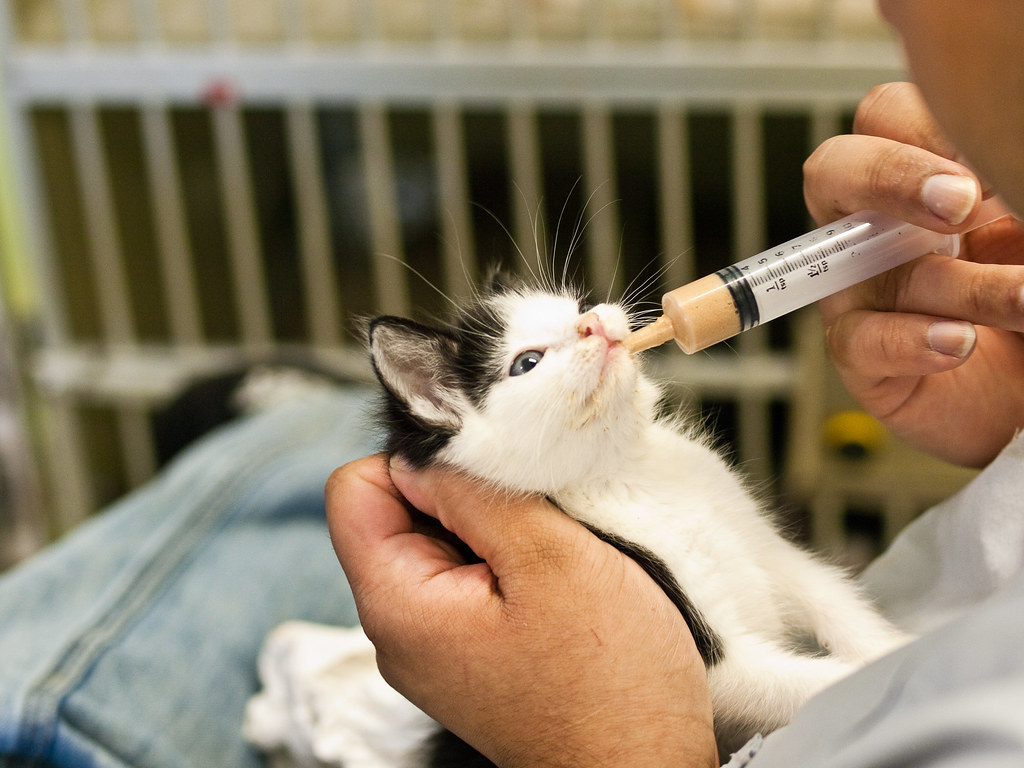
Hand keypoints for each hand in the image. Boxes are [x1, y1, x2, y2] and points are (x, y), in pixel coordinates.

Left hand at [326, 454, 717, 767]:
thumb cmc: (608, 681)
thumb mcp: (549, 559)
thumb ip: (476, 492)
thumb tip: (423, 449)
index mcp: (396, 603)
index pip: (356, 486)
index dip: (416, 459)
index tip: (484, 470)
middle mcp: (399, 629)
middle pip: (395, 512)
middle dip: (461, 492)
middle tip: (533, 510)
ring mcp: (432, 645)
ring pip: (437, 541)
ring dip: (490, 525)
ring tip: (550, 548)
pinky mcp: (467, 652)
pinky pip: (465, 577)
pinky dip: (504, 558)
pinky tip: (552, 575)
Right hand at [803, 82, 1023, 466]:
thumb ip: (1009, 182)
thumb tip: (1000, 174)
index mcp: (922, 177)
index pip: (888, 118)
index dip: (925, 127)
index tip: (985, 158)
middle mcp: (880, 225)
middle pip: (836, 170)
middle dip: (889, 176)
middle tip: (958, 202)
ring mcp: (863, 290)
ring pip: (876, 267)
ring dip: (965, 283)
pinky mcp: (862, 356)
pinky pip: (860, 340)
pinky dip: (910, 341)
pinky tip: (961, 342)